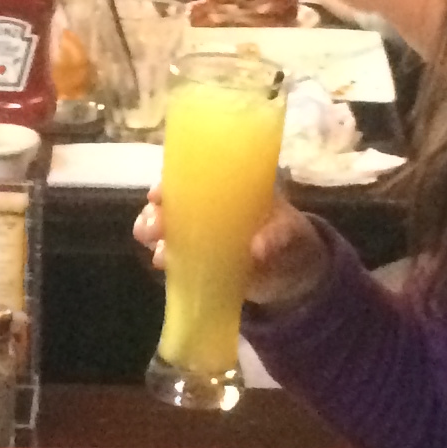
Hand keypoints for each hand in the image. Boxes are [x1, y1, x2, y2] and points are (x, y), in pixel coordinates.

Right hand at [132, 183, 329, 315]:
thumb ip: (278, 236)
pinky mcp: (198, 257)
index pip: (195, 173)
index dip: (172, 179)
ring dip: (152, 232)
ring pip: (165, 226)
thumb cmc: (293, 239)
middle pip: (172, 200)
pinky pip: (172, 252)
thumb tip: (258, 248)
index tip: (158, 194)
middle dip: (155, 211)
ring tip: (155, 247)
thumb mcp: (291, 234)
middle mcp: (208, 204)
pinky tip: (161, 262)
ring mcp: (200, 231)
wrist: (294, 274)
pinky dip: (163, 255)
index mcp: (230, 186)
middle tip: (153, 226)